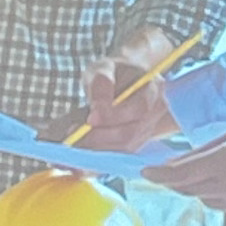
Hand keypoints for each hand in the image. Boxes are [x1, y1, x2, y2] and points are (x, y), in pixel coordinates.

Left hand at [80, 26, 185, 150]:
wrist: (129, 82)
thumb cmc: (115, 73)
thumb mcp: (106, 67)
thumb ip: (101, 83)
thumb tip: (95, 110)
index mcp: (154, 89)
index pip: (139, 108)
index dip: (114, 116)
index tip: (90, 118)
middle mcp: (156, 114)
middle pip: (130, 133)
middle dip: (99, 138)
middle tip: (72, 138)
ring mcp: (148, 132)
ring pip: (123, 149)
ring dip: (95, 151)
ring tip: (70, 147)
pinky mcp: (136, 145)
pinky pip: (117, 156)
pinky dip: (97, 158)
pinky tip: (77, 156)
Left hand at [134, 127, 225, 222]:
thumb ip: (206, 150)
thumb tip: (178, 162)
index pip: (181, 173)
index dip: (159, 175)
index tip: (147, 173)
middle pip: (188, 189)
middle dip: (179, 179)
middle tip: (175, 170)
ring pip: (205, 200)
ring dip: (204, 187)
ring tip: (225, 172)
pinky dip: (225, 197)